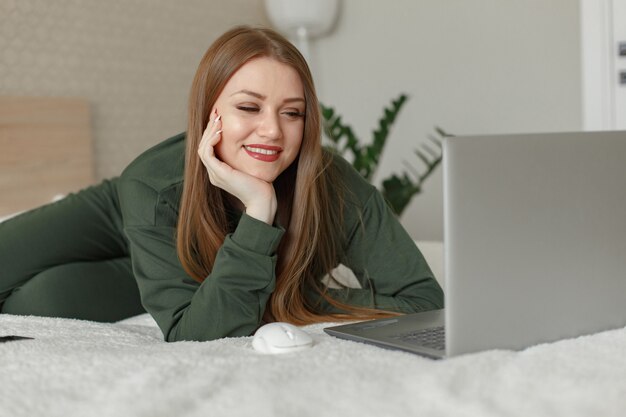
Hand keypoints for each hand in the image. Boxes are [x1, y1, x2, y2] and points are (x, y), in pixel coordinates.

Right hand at [197, 110, 276, 224]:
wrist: (263, 198)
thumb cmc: (261, 183)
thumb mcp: (251, 164)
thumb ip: (245, 154)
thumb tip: (251, 140)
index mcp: (219, 171)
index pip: (209, 148)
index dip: (212, 132)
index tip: (220, 118)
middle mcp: (214, 173)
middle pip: (203, 146)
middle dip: (209, 128)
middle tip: (216, 113)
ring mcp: (214, 174)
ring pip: (202, 148)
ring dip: (209, 132)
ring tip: (218, 120)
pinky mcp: (218, 173)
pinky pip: (207, 153)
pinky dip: (211, 141)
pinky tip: (220, 132)